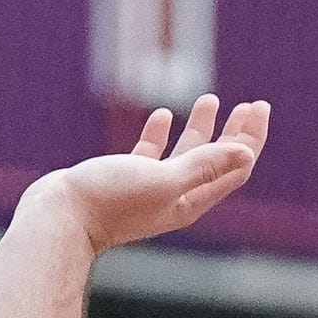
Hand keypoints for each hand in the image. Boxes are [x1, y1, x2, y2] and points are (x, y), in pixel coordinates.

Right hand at [31, 94, 269, 254]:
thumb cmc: (110, 201)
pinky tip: (163, 116)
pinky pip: (150, 154)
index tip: (259, 106)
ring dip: (201, 128)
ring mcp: (149, 188)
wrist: (59, 218)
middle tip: (251, 104)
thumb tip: (248, 152)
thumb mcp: (163, 180)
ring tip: (210, 100)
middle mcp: (175, 196)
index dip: (250, 137)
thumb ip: (203, 166)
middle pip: (216, 160)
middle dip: (235, 132)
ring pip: (185, 154)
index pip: (234, 166)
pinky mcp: (123, 180)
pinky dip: (161, 133)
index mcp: (190, 200)